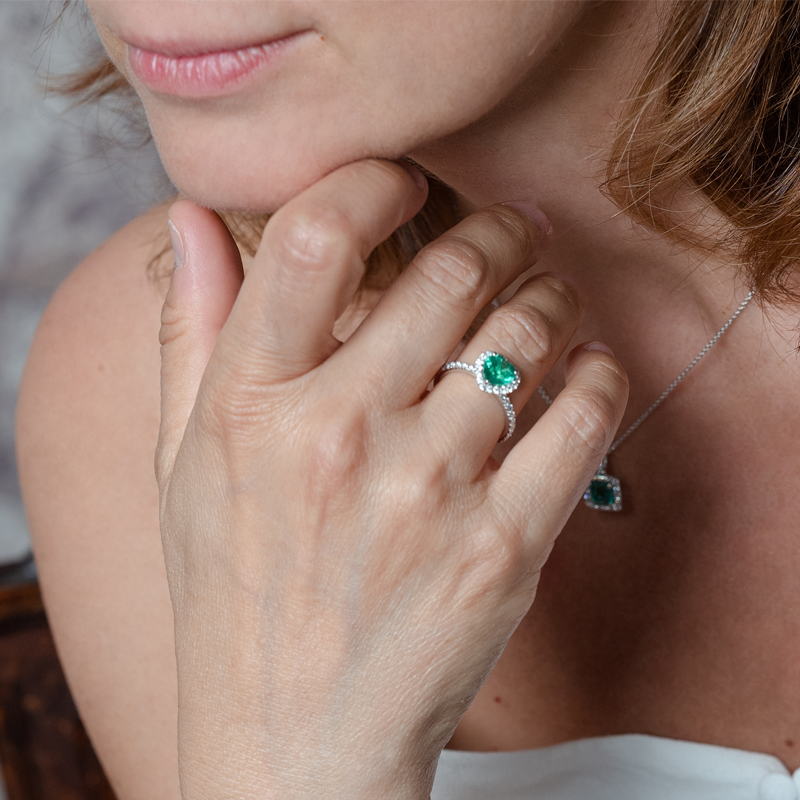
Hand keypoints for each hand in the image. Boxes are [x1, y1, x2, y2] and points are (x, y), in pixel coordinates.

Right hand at [156, 160, 627, 799]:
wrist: (295, 738)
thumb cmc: (234, 595)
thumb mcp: (181, 464)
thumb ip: (189, 331)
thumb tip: (194, 221)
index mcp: (250, 408)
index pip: (317, 241)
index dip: (373, 183)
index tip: (405, 184)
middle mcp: (340, 439)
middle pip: (451, 271)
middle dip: (496, 231)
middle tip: (509, 232)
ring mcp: (430, 493)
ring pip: (529, 332)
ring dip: (551, 295)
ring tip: (548, 296)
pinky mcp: (505, 547)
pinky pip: (583, 415)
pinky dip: (598, 371)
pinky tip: (584, 367)